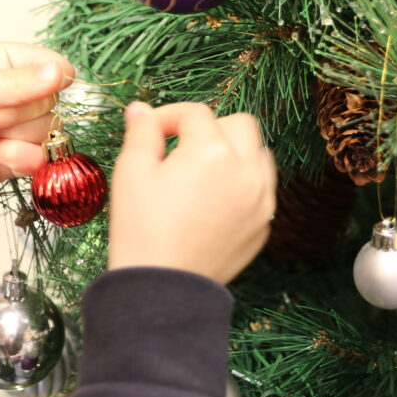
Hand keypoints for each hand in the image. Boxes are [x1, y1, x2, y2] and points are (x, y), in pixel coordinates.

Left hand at [0, 43, 73, 196]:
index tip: (36, 84)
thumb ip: (19, 82)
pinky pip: (42, 156)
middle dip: (16, 111)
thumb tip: (61, 73)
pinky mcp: (22, 155)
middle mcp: (19, 93)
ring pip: (49, 130)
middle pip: (51, 101)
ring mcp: (21, 126)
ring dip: (13, 134)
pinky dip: (18, 157)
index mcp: (6, 63)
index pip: (52, 64)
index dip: (49, 76)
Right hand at [108, 102, 276, 284]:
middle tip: (181, 148)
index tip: (150, 131)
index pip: (195, 113)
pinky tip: (215, 200)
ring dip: (235, 152)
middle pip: (240, 123)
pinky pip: (262, 189)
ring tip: (203, 171)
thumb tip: (141, 109)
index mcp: (212, 152)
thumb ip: (141, 132)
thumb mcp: (132, 172)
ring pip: (259, 154)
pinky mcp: (264, 226)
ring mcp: (261, 200)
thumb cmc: (141, 229)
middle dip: (211, 128)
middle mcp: (246, 171)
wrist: (162, 288)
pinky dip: (243, 184)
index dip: (168, 116)